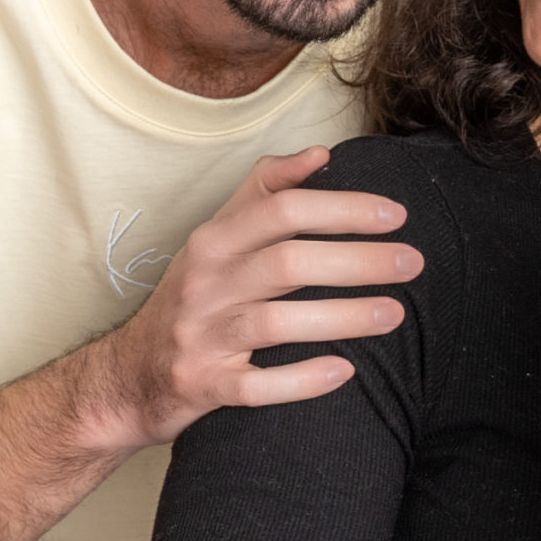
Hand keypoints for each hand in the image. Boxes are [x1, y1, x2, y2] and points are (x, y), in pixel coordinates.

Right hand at [85, 147, 419, 448]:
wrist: (128, 377)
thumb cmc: (190, 299)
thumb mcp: (214, 239)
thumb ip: (263, 192)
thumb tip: (321, 153)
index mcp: (212, 240)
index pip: (282, 209)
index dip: (343, 208)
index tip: (396, 214)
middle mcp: (204, 284)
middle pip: (287, 262)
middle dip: (357, 261)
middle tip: (411, 263)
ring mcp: (201, 337)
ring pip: (277, 323)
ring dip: (343, 317)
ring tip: (395, 314)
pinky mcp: (202, 386)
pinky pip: (257, 386)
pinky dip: (302, 380)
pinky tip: (345, 372)